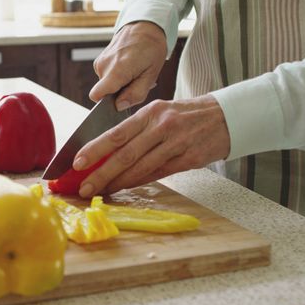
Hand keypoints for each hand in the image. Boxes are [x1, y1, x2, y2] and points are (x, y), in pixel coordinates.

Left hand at [73, 95, 230, 196]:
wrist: (226, 116)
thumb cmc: (186, 115)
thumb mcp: (160, 112)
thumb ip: (136, 130)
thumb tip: (105, 150)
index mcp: (150, 112)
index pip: (117, 132)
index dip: (96, 148)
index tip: (77, 162)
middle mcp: (161, 126)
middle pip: (125, 153)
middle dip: (101, 172)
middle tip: (84, 186)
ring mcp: (176, 143)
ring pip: (140, 167)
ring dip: (118, 182)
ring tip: (100, 192)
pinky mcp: (188, 159)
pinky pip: (157, 174)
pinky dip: (138, 182)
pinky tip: (124, 188)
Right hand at [90, 21, 166, 110]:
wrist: (144, 25)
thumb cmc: (151, 48)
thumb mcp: (151, 74)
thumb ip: (136, 93)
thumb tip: (119, 106)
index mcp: (116, 71)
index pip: (97, 96)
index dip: (108, 103)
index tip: (122, 99)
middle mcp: (104, 66)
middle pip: (105, 92)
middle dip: (119, 92)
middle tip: (136, 81)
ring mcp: (100, 61)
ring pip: (106, 84)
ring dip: (119, 83)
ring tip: (134, 72)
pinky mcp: (100, 59)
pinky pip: (106, 76)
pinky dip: (116, 76)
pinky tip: (128, 67)